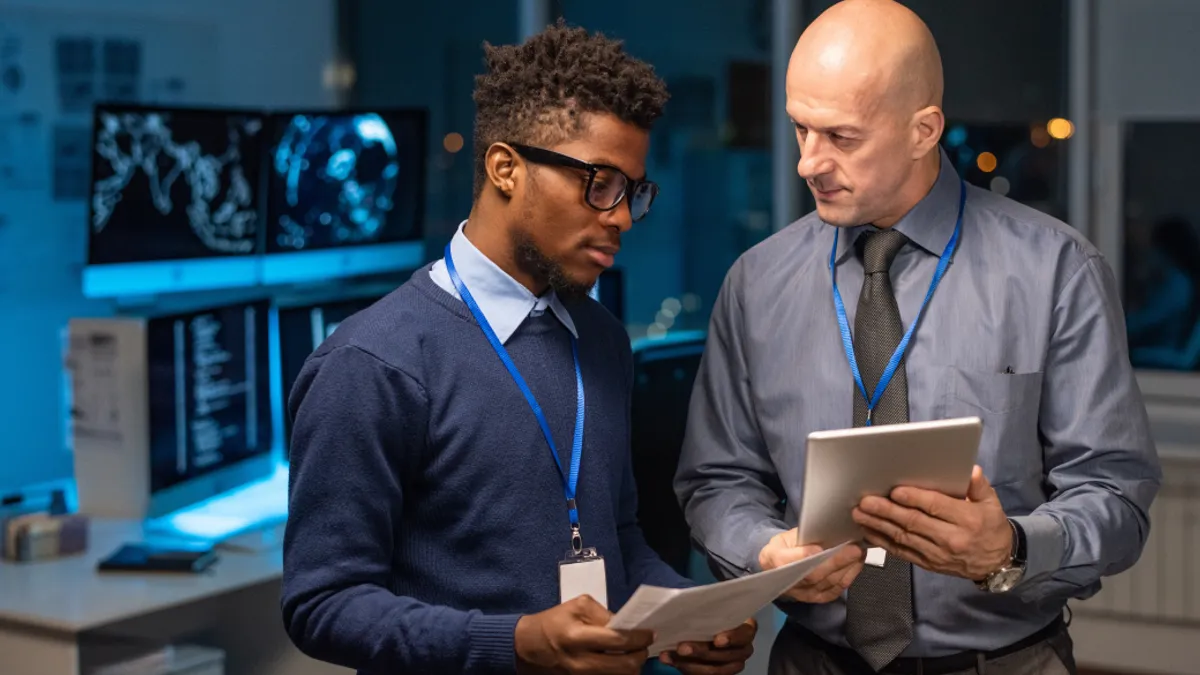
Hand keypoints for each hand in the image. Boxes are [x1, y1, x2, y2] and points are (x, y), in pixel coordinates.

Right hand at [515, 595, 653, 674]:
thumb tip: (626, 626)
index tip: (649, 633)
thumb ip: (604, 614)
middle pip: (625, 666)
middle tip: (644, 644)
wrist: (531, 646)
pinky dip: (620, 670)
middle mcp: (581, 661)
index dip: (639, 637)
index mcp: (578, 637)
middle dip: (641, 654)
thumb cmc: (554, 622)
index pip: (618, 640)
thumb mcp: (577, 607)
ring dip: (633, 665)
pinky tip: (621, 659)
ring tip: (633, 652)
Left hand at [660, 618, 756, 674]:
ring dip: (688, 663)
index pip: (744, 635)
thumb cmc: (715, 614)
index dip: (732, 638)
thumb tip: (689, 605)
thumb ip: (709, 609)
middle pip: (724, 656)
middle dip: (700, 652)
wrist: (710, 626)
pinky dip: (682, 666)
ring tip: (668, 655)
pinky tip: (668, 658)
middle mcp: (743, 650)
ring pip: (713, 670)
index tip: (717, 641)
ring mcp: (732, 665)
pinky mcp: (719, 672)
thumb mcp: (716, 609)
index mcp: (747, 630)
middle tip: (681, 647)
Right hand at [758, 528, 866, 602]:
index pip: (788, 561)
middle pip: (813, 575)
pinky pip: (836, 590)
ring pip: (828, 583)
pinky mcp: (817, 598)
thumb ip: (802, 537)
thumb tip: (826, 535)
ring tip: (860, 552)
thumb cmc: (786, 547)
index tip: (820, 548)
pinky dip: (849, 576)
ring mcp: (804, 593)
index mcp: (774, 560)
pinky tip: (857, 564)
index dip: (805, 556)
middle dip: (836, 562)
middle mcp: (788, 582)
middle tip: (854, 549)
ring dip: (848, 568)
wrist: (779, 568)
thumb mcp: (787, 536)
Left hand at [852, 465, 1012, 579]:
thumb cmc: (991, 527)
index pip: (936, 507)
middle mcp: (951, 539)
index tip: (894, 491)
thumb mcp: (992, 503)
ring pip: (903, 538)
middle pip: (914, 523)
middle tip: (866, 501)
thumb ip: (978, 486)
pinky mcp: (928, 564)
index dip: (914, 498)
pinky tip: (868, 532)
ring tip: (860, 514)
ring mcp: (937, 554)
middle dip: (887, 511)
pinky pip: (902, 552)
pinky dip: (883, 542)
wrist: (996, 563)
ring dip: (879, 525)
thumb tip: (970, 470)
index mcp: (967, 520)